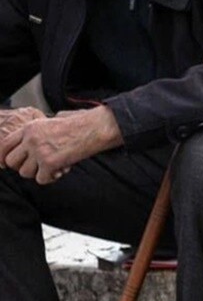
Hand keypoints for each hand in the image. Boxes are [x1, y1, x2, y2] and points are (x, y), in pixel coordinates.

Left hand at [0, 106, 121, 183]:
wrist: (95, 128)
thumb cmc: (80, 124)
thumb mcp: (52, 122)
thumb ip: (39, 132)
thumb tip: (32, 144)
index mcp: (30, 128)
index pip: (4, 145)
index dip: (3, 157)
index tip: (7, 164)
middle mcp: (31, 139)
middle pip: (11, 161)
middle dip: (23, 167)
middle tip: (36, 166)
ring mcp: (39, 151)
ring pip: (25, 172)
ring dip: (38, 173)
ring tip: (52, 167)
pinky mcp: (50, 163)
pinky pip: (41, 179)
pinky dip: (50, 178)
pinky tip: (60, 170)